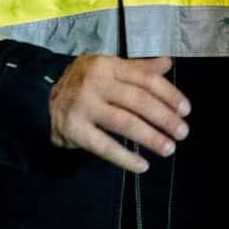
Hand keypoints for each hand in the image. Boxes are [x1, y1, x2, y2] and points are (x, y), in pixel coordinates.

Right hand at [49, 54, 189, 172]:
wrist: (43, 100)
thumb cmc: (85, 83)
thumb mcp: (109, 69)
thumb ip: (138, 68)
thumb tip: (168, 63)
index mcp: (106, 65)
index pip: (145, 79)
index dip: (169, 95)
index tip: (185, 110)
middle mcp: (94, 83)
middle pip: (137, 101)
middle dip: (164, 118)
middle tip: (182, 132)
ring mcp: (82, 106)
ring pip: (124, 123)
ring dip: (150, 137)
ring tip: (168, 148)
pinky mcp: (74, 130)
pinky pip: (104, 146)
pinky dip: (125, 158)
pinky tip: (142, 165)